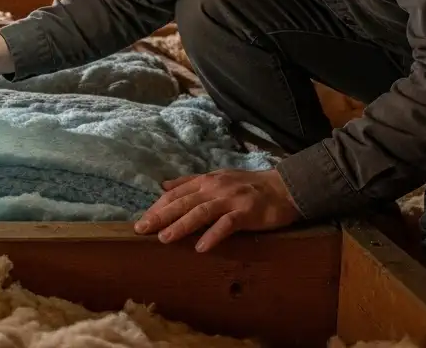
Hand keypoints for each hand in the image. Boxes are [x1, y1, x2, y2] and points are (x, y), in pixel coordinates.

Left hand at [134, 169, 300, 251]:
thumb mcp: (217, 178)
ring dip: (181, 225)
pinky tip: (201, 247)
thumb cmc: (248, 185)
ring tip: (164, 238)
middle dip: (160, 215)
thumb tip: (163, 185)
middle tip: (142, 229)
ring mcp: (231, 200)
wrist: (283, 187)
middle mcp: (215, 188)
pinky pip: (227, 225)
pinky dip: (213, 235)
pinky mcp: (246, 213)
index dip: (158, 206)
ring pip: (201, 212)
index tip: (142, 219)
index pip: (176, 193)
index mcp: (206, 181)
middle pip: (183, 202)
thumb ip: (190, 182)